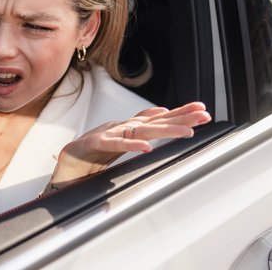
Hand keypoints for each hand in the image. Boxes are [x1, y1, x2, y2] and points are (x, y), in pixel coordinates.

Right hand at [45, 102, 210, 192]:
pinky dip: (131, 146)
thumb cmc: (95, 151)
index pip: (159, 118)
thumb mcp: (123, 138)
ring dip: (164, 130)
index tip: (203, 110)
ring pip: (140, 131)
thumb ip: (141, 125)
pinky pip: (115, 145)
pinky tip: (146, 148)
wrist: (68, 160)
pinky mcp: (95, 144)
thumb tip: (161, 111)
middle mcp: (122, 127)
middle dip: (180, 117)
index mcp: (130, 127)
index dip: (180, 113)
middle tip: (203, 115)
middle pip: (155, 121)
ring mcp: (109, 134)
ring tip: (186, 132)